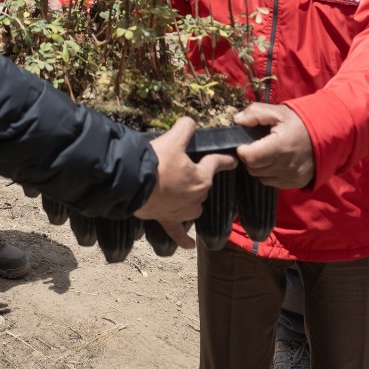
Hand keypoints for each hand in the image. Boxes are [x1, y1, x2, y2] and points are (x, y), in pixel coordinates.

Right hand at [133, 117, 236, 247]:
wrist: (135, 185)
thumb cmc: (157, 163)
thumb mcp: (173, 139)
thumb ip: (185, 128)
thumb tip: (190, 122)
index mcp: (202, 177)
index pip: (216, 164)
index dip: (225, 160)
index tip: (233, 161)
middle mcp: (197, 197)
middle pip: (203, 185)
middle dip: (197, 177)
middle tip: (183, 168)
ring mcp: (183, 212)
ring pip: (194, 207)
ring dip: (191, 201)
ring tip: (181, 192)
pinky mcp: (168, 220)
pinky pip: (178, 233)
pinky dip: (183, 239)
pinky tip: (189, 245)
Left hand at [233, 103, 314, 189]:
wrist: (327, 135)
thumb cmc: (300, 122)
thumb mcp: (278, 112)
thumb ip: (255, 113)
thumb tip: (237, 120)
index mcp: (281, 145)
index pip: (250, 157)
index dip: (243, 150)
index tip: (244, 143)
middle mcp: (286, 165)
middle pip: (253, 168)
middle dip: (250, 157)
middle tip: (256, 146)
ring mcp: (291, 176)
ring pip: (261, 177)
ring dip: (259, 166)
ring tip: (266, 153)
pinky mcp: (295, 183)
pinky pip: (272, 182)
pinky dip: (269, 173)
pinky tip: (275, 161)